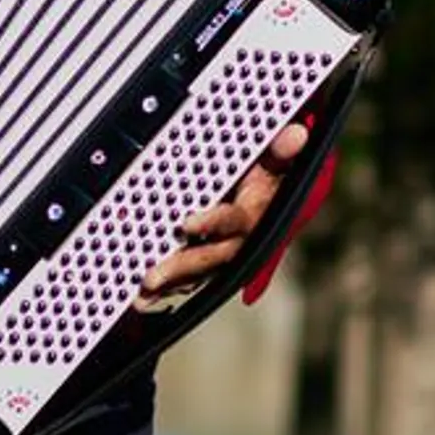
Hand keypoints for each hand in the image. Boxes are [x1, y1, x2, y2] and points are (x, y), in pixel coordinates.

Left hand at [136, 121, 308, 308]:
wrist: (275, 202)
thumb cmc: (268, 178)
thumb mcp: (276, 161)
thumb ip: (281, 150)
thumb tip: (296, 133)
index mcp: (253, 217)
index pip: (232, 221)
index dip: (211, 222)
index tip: (186, 223)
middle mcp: (239, 243)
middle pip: (209, 258)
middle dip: (179, 267)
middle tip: (150, 276)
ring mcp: (223, 256)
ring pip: (196, 274)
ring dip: (168, 286)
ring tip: (138, 296)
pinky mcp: (211, 264)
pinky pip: (188, 280)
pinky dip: (166, 291)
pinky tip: (140, 301)